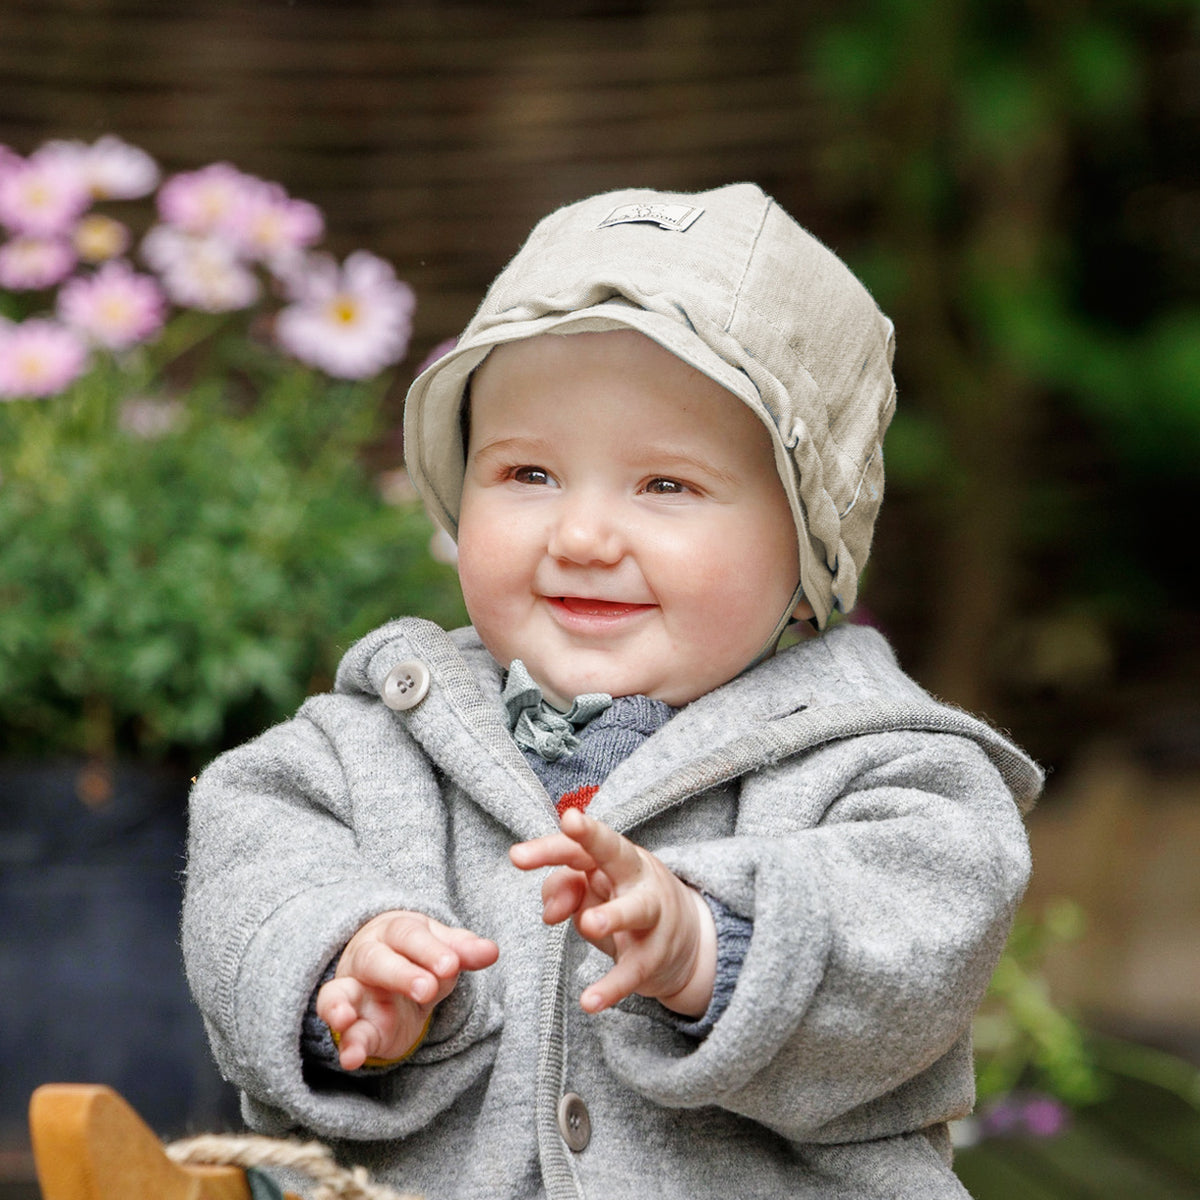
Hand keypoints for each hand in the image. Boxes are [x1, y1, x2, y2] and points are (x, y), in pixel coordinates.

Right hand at [316, 911, 497, 1070]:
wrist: (389, 971)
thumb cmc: (420, 955)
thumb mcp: (444, 950)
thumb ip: (464, 951)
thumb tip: (492, 951)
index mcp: (395, 932)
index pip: (408, 935)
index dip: (430, 949)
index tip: (452, 965)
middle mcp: (368, 958)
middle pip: (376, 960)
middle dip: (400, 974)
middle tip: (428, 989)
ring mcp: (355, 992)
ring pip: (339, 993)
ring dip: (340, 1006)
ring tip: (345, 1019)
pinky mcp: (355, 1026)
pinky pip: (345, 1034)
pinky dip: (346, 1046)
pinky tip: (352, 1059)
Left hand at [510, 808, 715, 1016]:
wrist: (688, 942)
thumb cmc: (624, 905)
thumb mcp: (592, 893)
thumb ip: (563, 890)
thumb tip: (549, 913)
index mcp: (616, 858)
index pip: (578, 848)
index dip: (549, 848)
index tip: (516, 855)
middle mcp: (637, 878)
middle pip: (616, 851)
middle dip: (593, 837)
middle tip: (571, 823)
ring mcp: (652, 915)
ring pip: (636, 910)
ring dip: (613, 915)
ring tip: (589, 924)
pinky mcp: (656, 955)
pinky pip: (633, 970)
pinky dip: (613, 987)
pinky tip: (590, 1002)